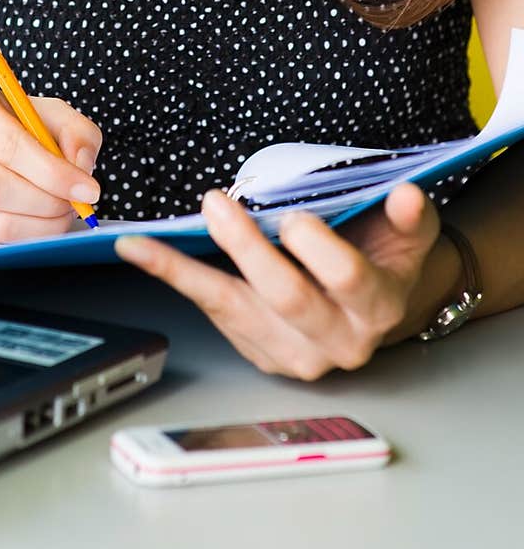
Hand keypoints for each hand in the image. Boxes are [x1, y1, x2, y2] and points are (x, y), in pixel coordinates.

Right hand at [0, 82, 101, 242]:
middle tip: (76, 203)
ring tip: (62, 212)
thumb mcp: (48, 112)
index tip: (87, 187)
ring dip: (40, 225)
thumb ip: (76, 132)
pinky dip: (26, 235)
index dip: (52, 171)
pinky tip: (41, 219)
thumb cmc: (10, 123)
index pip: (6, 143)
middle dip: (46, 202)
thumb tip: (81, 166)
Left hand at [114, 182, 439, 378]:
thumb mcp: (409, 233)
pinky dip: (174, 278)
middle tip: (220, 206)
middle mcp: (337, 340)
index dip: (320, 251)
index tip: (294, 218)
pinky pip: (213, 312)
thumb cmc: (386, 257)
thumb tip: (406, 195)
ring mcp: (295, 353)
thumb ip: (410, 215)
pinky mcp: (259, 352)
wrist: (377, 308)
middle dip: (249, 251)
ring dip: (186, 271)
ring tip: (142, 243)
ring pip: (235, 310)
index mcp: (377, 307)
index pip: (349, 281)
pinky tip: (139, 253)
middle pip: (287, 297)